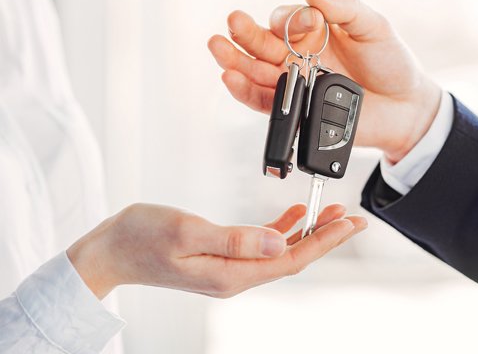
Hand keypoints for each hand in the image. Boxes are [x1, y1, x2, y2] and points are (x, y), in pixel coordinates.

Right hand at [67, 202, 365, 298]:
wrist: (111, 250)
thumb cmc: (142, 237)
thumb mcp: (187, 232)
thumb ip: (235, 240)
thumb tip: (280, 243)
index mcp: (231, 274)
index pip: (291, 259)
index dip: (325, 241)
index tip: (351, 223)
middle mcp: (235, 276)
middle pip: (293, 257)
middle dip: (326, 237)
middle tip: (355, 218)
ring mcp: (229, 268)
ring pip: (281, 251)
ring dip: (308, 232)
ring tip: (333, 212)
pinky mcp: (222, 256)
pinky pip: (262, 245)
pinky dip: (282, 229)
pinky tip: (295, 216)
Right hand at [208, 0, 441, 163]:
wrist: (405, 108)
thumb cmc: (392, 63)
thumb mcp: (373, 27)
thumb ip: (344, 8)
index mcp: (313, 33)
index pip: (287, 20)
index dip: (289, 20)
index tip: (308, 24)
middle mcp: (299, 57)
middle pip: (262, 44)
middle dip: (245, 34)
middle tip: (232, 23)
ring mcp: (296, 84)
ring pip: (257, 72)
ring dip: (235, 61)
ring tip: (218, 49)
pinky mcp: (296, 111)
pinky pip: (265, 102)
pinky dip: (246, 92)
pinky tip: (232, 79)